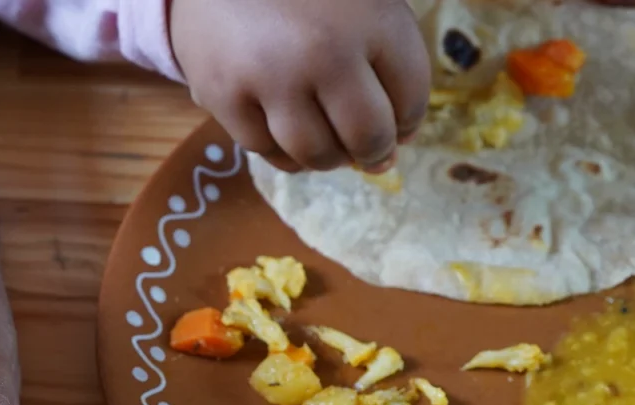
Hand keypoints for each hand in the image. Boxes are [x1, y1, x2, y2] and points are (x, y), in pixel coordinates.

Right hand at [169, 0, 430, 173]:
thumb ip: (389, 56)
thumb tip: (399, 139)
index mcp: (370, 18)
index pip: (412, 99)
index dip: (409, 121)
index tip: (398, 123)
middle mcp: (324, 51)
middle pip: (368, 137)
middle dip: (375, 151)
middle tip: (365, 148)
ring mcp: (270, 76)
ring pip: (317, 154)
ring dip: (328, 155)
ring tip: (324, 135)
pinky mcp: (222, 93)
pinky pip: (265, 150)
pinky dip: (281, 148)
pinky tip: (283, 124)